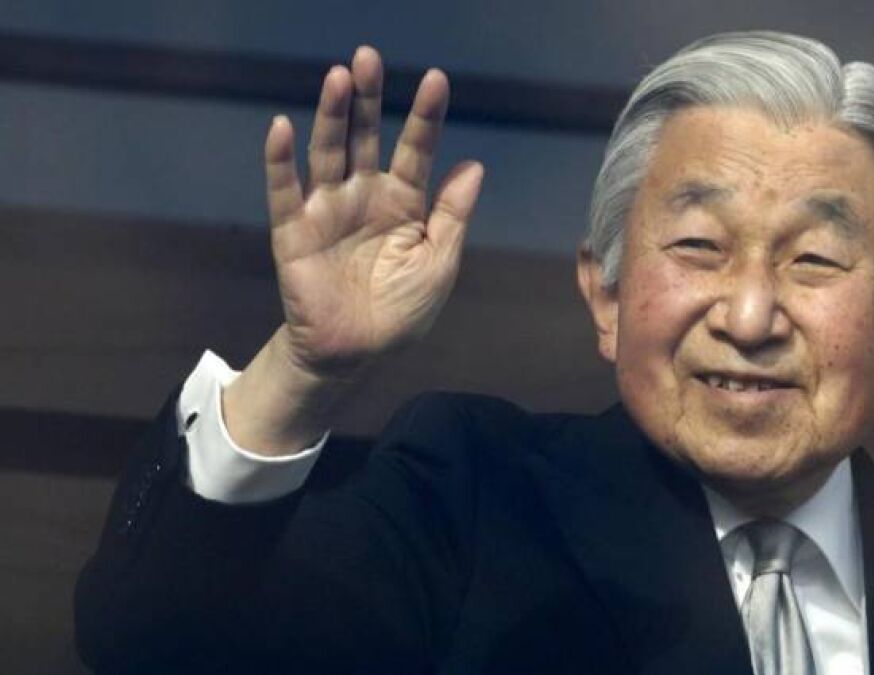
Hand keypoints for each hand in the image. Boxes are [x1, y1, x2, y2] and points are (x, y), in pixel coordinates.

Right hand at [222, 47, 481, 453]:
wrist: (356, 355)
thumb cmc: (401, 311)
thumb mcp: (438, 264)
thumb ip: (451, 214)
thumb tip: (475, 165)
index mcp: (404, 202)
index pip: (416, 149)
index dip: (426, 116)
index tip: (437, 80)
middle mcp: (364, 195)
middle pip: (366, 137)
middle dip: (369, 99)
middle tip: (370, 58)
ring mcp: (327, 209)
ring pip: (329, 153)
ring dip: (332, 116)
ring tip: (339, 78)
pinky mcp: (293, 231)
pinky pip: (284, 191)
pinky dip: (280, 160)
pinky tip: (281, 127)